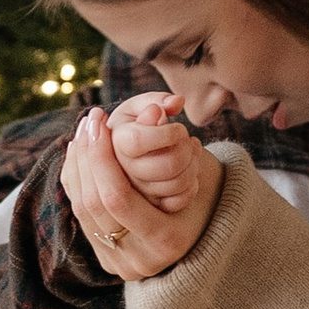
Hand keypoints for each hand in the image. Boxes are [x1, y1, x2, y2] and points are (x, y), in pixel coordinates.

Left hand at [60, 101, 222, 277]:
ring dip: (76, 166)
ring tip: (82, 134)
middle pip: (94, 203)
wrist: (205, 236)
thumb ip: (174, 137)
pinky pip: (81, 215)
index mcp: (166, 239)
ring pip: (82, 209)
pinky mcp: (108, 259)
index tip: (99, 120)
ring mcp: (120, 263)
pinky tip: (78, 155)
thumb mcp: (194, 166)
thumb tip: (159, 106)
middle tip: (88, 121)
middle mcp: (140, 259)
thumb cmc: (202, 192)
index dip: (101, 156)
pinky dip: (76, 182)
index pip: (117, 196)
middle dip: (86, 157)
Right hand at [107, 90, 205, 215]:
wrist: (133, 151)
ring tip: (189, 149)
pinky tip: (190, 167)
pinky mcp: (151, 207)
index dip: (168, 132)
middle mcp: (121, 172)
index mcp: (114, 143)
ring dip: (193, 162)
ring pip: (179, 183)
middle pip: (168, 165)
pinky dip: (192, 183)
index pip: (140, 140)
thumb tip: (176, 102)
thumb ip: (157, 100)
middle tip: (184, 138)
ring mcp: (137, 193)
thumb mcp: (141, 106)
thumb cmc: (138, 122)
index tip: (177, 127)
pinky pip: (179, 201)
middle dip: (186, 148)